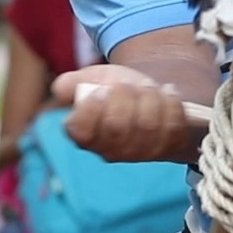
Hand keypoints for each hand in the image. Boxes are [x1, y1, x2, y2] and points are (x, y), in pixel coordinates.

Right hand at [52, 65, 194, 162]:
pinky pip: (172, 125)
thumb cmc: (118, 91)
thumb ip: (74, 82)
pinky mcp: (167, 148)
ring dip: (149, 96)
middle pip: (117, 126)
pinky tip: (167, 92)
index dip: (91, 110)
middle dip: (124, 96)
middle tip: (126, 84)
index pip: (81, 131)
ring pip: (148, 125)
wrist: (152, 97)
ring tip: (148, 88)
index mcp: (85, 134)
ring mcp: (140, 153)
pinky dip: (171, 102)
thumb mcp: (94, 79)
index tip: (101, 91)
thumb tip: (59, 88)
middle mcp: (110, 150)